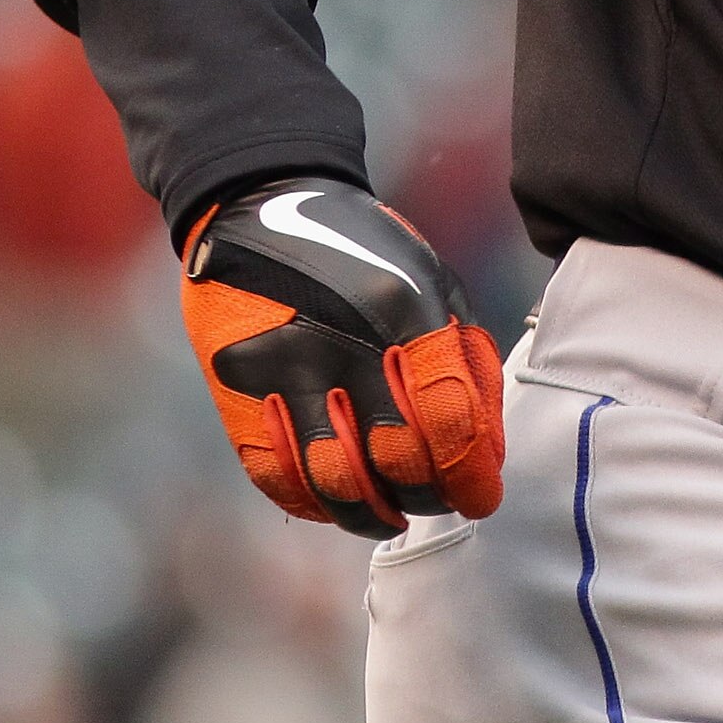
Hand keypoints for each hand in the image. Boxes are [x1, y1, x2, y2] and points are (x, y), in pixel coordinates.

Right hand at [181, 178, 505, 538]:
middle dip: (429, 497)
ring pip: (335, 482)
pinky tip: (339, 503)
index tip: (481, 498)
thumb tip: (485, 450)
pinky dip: (315, 504)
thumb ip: (462, 361)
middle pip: (396, 460)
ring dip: (372, 515)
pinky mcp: (237, 393)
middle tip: (441, 502)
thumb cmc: (364, 254)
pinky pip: (278, 475)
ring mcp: (283, 371)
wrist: (257, 206)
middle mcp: (342, 343)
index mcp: (404, 310)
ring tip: (394, 516)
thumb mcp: (431, 282)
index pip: (448, 420)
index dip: (471, 475)